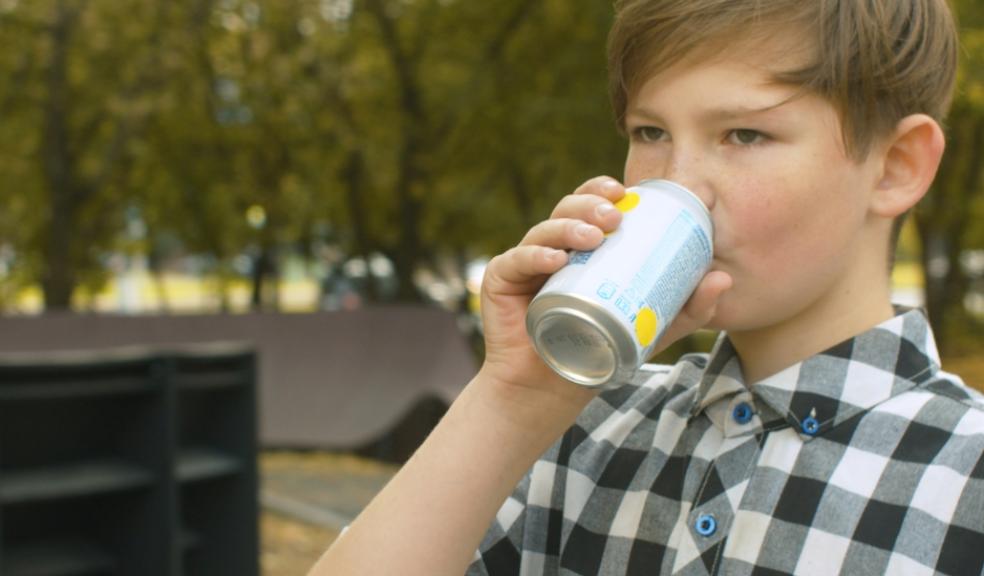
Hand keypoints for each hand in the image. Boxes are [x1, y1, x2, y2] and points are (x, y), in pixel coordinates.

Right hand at [478, 176, 731, 403]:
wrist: (549, 391)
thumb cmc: (596, 352)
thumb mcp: (649, 328)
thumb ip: (685, 308)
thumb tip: (722, 278)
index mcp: (582, 249)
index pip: (590, 207)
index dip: (603, 191)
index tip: (626, 193)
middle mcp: (551, 248)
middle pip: (567, 210)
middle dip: (590, 204)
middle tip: (615, 216)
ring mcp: (525, 264)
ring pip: (543, 230)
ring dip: (567, 226)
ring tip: (592, 236)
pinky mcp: (501, 282)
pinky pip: (515, 261)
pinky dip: (534, 255)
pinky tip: (554, 258)